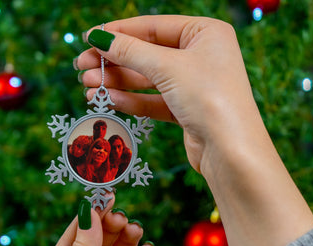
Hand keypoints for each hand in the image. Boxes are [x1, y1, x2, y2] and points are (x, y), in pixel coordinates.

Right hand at [76, 15, 260, 173]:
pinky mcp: (187, 111)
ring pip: (149, 80)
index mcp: (205, 33)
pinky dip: (132, 101)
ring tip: (88, 87)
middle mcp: (201, 56)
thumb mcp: (167, 67)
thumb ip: (131, 51)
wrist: (231, 151)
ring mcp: (194, 85)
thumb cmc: (209, 98)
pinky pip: (155, 101)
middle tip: (82, 67)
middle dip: (114, 62)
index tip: (89, 38)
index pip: (153, 27)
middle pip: (148, 54)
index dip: (119, 32)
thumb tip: (99, 37)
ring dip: (118, 83)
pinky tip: (109, 101)